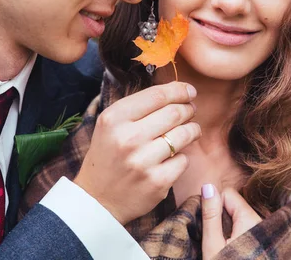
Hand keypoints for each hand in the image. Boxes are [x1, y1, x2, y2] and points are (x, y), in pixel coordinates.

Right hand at [74, 82, 200, 224]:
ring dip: (192, 130)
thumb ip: (138, 106)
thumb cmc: (109, 156)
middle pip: (175, 112)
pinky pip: (184, 160)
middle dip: (188, 109)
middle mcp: (128, 138)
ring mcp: (143, 161)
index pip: (157, 95)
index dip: (179, 90)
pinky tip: (173, 158)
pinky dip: (182, 157)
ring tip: (190, 130)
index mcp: (114, 118)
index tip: (189, 91)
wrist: (98, 199)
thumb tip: (177, 91)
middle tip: (190, 111)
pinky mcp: (157, 181)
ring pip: (184, 134)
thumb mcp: (111, 125)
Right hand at [201, 185, 261, 259]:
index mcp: (250, 220)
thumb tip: (208, 187)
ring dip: (226, 225)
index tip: (209, 225)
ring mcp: (260, 230)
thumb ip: (211, 215)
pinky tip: (230, 248)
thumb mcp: (213, 245)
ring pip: (236, 215)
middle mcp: (259, 222)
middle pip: (233, 203)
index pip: (228, 193)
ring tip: (222, 245)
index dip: (213, 205)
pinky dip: (233, 233)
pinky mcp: (259, 239)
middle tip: (214, 238)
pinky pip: (243, 226)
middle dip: (220, 215)